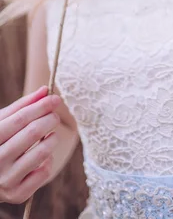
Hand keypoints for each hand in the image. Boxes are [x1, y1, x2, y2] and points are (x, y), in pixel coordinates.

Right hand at [0, 86, 60, 203]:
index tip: (55, 99)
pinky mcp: (17, 194)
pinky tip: (44, 156)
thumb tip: (45, 90)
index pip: (20, 118)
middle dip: (49, 119)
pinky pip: (43, 173)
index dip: (41, 106)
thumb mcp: (2, 123)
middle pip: (32, 133)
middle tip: (54, 116)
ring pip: (41, 152)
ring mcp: (5, 180)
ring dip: (52, 139)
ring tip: (51, 134)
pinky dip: (48, 161)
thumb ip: (22, 107)